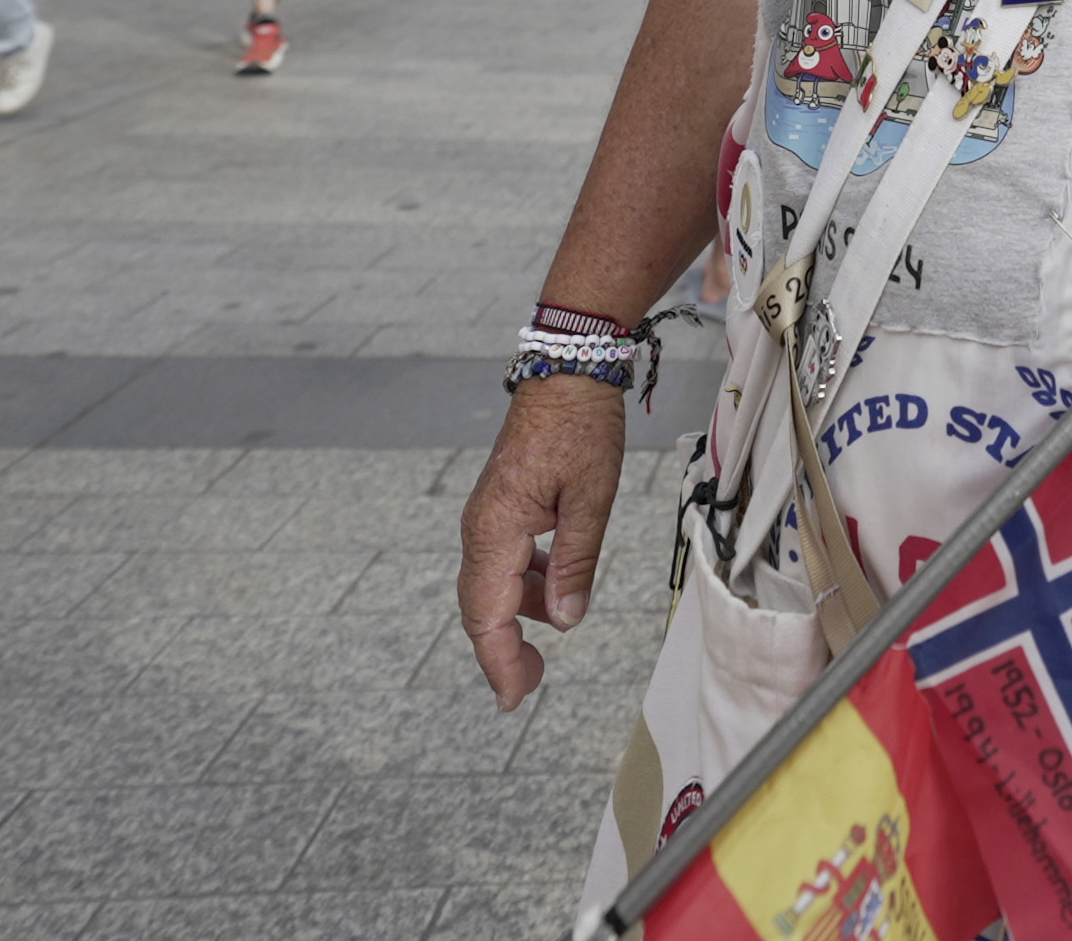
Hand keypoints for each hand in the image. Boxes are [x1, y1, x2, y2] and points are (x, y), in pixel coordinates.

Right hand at [457, 379, 629, 710]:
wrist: (567, 372)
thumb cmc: (580, 427)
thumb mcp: (591, 499)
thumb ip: (575, 563)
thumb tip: (564, 623)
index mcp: (496, 530)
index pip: (487, 615)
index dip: (499, 663)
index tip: (515, 699)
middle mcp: (480, 528)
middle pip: (480, 608)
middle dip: (503, 651)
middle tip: (532, 685)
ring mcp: (487, 517)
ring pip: (491, 585)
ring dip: (516, 616)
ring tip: (551, 637)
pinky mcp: (500, 507)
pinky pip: (502, 560)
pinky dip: (523, 584)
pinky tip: (552, 588)